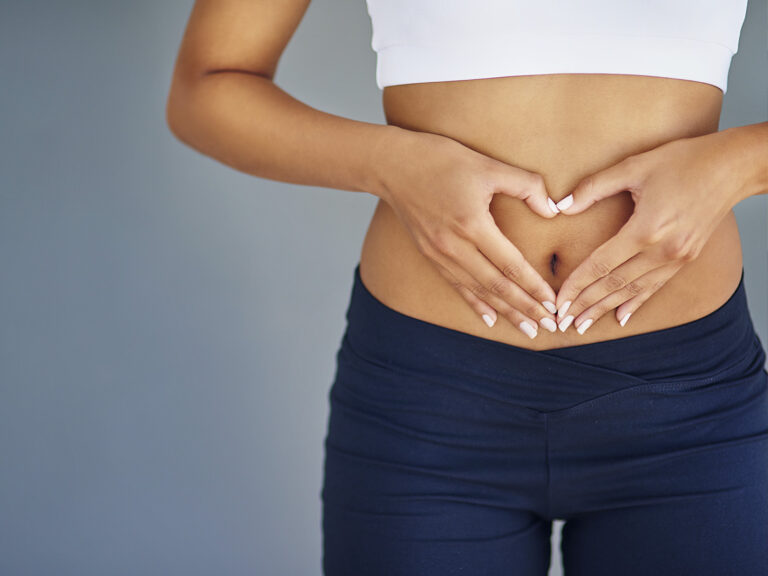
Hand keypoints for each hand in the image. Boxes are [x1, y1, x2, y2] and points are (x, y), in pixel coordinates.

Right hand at [373, 128, 559, 337]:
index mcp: (471, 224)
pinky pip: (457, 286)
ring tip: (528, 328)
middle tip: (550, 325)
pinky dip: (476, 304)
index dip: (534, 286)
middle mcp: (454, 246)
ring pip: (479, 291)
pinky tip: (491, 318)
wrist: (392, 164)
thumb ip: (526, 185)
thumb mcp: (488, 165)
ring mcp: (439, 254)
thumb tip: (552, 209)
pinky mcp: (429, 255)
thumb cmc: (441, 159)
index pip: (510, 264)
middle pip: (497, 286)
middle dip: (525, 307)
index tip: (553, 303)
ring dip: (506, 311)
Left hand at [552, 131, 744, 333]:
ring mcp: (677, 258)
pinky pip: (655, 286)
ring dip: (606, 308)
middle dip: (586, 304)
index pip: (601, 265)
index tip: (559, 301)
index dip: (577, 285)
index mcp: (646, 229)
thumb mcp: (634, 166)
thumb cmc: (684, 161)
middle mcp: (662, 250)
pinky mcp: (686, 259)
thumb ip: (594, 187)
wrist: (734, 166)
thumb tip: (561, 205)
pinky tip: (621, 317)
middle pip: (614, 284)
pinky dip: (636, 302)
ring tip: (584, 324)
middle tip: (563, 321)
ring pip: (633, 290)